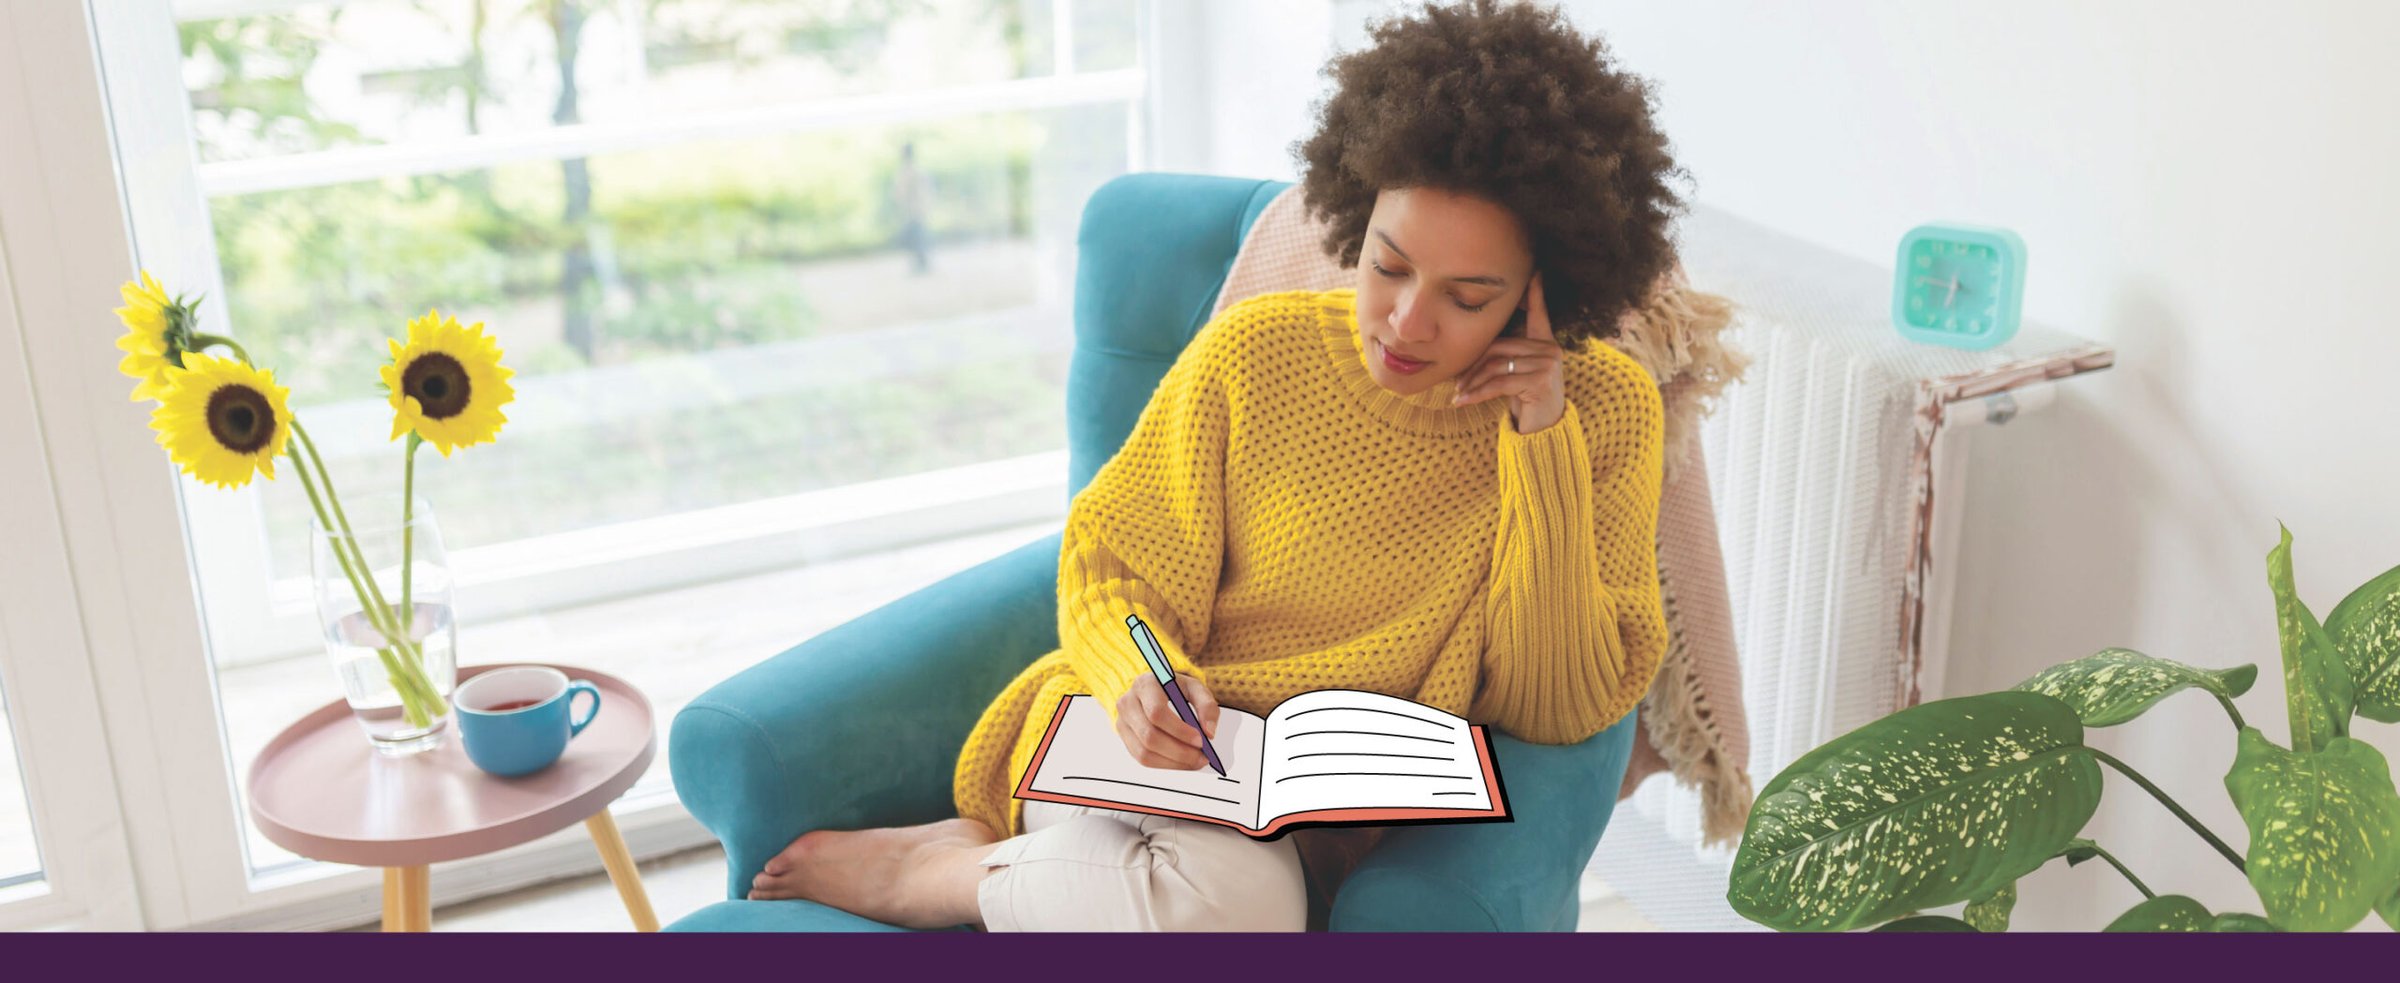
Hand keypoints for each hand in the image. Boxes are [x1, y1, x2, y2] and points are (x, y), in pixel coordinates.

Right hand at [1113, 671, 1219, 768]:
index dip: (1179, 730)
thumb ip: (1207, 706)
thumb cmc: (1175, 688)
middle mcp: (1128, 702)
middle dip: (1179, 751)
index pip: (1157, 712)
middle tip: (1202, 757)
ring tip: (1195, 761)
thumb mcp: (1195, 688)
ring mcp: (1123, 722)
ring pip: (1144, 752)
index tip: (1200, 740)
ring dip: (1173, 762)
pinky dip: (1165, 765)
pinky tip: (1182, 762)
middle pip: (1149, 736)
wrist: (1155, 688)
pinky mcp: (1125, 738)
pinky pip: (1143, 759)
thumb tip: (1209, 733)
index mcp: (1145, 684)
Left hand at [1452, 272, 1567, 433]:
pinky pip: (1498, 383)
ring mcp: (1548, 364)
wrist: (1545, 429)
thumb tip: (1470, 348)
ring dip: (1473, 382)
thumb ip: (1504, 356)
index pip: (1539, 313)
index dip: (1536, 293)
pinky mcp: (1540, 381)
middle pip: (1499, 347)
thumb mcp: (1516, 373)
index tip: (1535, 271)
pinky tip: (1461, 402)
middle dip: (1474, 365)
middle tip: (1456, 382)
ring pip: (1496, 365)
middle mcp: (1550, 349)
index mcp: (1545, 343)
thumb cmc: (1527, 398)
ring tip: (1458, 394)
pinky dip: (1476, 394)